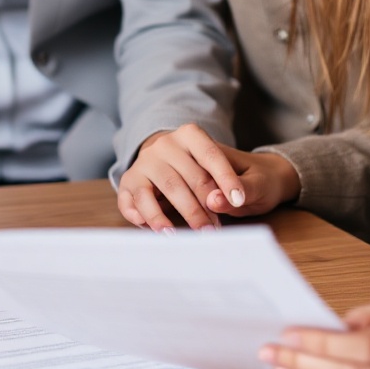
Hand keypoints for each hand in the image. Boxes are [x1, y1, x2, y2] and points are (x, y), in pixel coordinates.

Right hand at [117, 124, 298, 230]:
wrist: (174, 157)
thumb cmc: (211, 168)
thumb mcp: (236, 169)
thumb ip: (237, 184)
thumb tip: (216, 202)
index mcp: (190, 134)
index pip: (210, 155)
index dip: (226, 178)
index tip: (239, 200)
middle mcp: (164, 145)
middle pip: (186, 177)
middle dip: (203, 207)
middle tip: (216, 229)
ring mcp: (145, 162)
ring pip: (163, 189)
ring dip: (180, 215)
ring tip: (196, 234)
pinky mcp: (130, 181)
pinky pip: (132, 200)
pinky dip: (146, 216)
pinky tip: (161, 230)